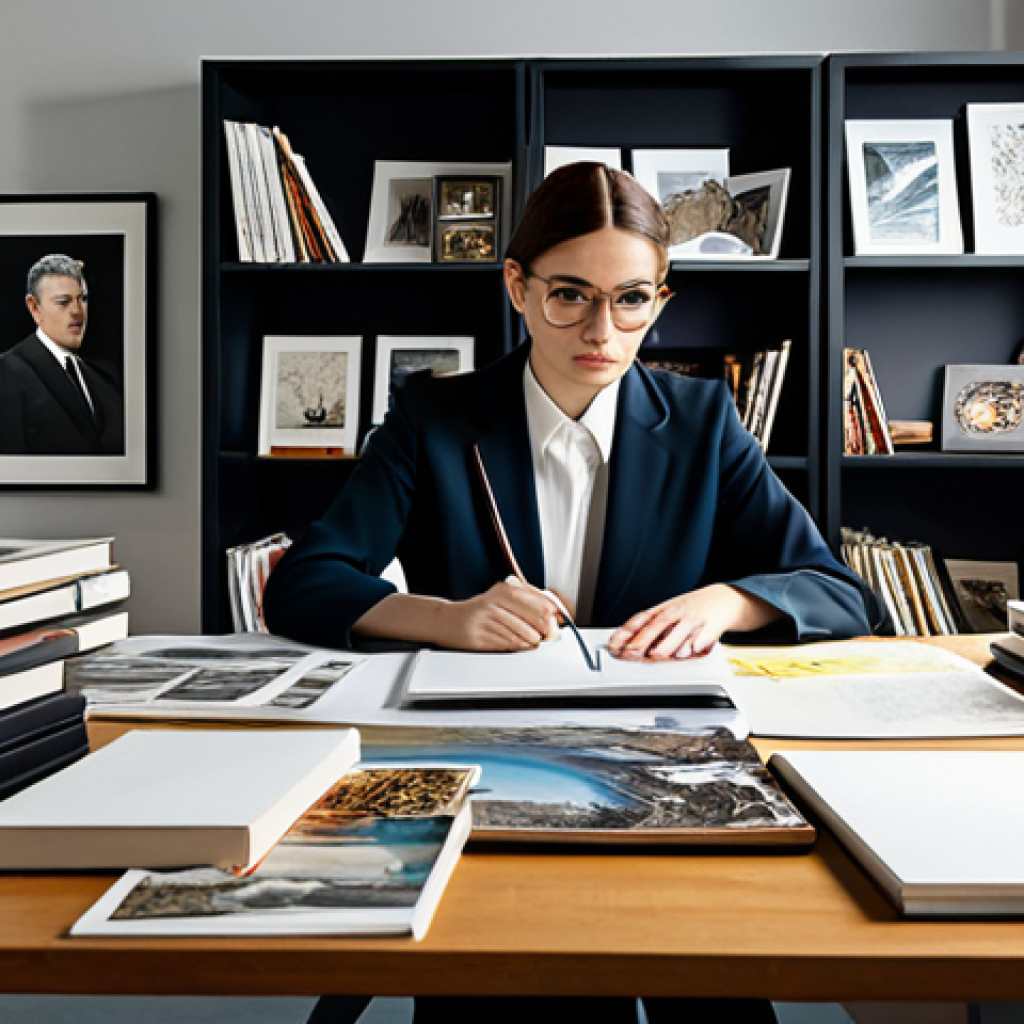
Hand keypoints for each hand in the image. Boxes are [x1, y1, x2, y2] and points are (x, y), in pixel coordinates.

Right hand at [436, 577, 559, 651]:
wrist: (447, 620)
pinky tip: (520, 645)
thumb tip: (553, 613)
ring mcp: (485, 620)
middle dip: (545, 630)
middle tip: (548, 634)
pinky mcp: (479, 637)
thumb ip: (525, 603)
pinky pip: (508, 644)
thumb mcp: (500, 598)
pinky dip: (518, 647)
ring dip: (532, 641)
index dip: (552, 614)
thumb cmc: (479, 611)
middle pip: (534, 619)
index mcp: (503, 591)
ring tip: (533, 641)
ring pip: (522, 634)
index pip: (538, 602)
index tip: (559, 620)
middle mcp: (494, 603)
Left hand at [607, 584, 781, 660]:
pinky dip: (689, 650)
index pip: (642, 618)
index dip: (627, 631)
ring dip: (665, 648)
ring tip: (656, 655)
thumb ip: (653, 625)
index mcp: (664, 608)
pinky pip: (697, 643)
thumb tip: (630, 642)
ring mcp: (692, 621)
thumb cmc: (693, 608)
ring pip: (677, 636)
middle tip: (631, 653)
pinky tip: (684, 653)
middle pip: (656, 626)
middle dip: (642, 641)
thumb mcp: (671, 610)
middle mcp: (677, 613)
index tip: (615, 643)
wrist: (724, 600)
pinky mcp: (708, 630)